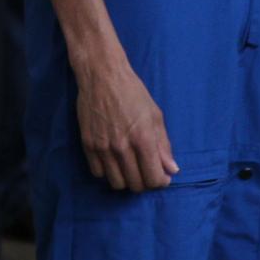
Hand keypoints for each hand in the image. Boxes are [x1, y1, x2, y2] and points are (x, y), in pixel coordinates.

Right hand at [75, 55, 177, 191]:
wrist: (102, 75)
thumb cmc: (132, 91)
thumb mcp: (155, 114)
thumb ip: (163, 145)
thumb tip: (172, 169)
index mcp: (143, 138)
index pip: (154, 178)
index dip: (161, 181)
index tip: (162, 175)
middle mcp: (122, 146)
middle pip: (136, 184)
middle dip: (145, 181)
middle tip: (146, 170)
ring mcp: (103, 147)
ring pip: (117, 183)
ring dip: (126, 179)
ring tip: (130, 167)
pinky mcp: (88, 144)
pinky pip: (98, 173)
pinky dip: (108, 172)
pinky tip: (113, 160)